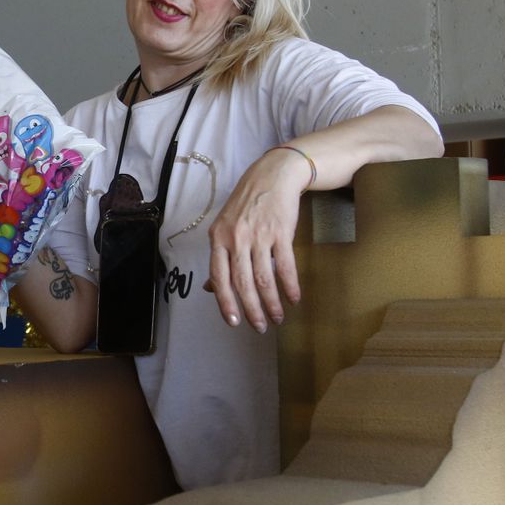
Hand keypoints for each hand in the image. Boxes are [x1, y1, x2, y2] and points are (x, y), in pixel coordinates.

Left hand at [204, 147, 310, 331]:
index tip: (234, 322)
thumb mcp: (225, 227)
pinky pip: (285, 266)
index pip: (219, 277)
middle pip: (242, 283)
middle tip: (259, 328)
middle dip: (251, 310)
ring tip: (277, 318)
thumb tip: (211, 289)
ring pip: (263, 279)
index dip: (225, 303)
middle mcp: (236, 238)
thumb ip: (220, 258)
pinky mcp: (280, 232)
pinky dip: (289, 286)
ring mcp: (258, 235)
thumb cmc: (247, 204)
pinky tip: (294, 298)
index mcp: (218, 238)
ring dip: (272, 303)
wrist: (273, 176)